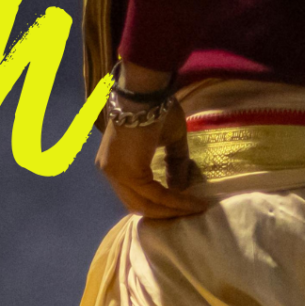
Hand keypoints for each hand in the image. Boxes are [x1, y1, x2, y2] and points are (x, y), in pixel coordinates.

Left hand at [96, 70, 206, 220]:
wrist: (146, 92)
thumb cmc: (156, 109)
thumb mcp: (169, 140)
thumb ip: (174, 163)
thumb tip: (181, 188)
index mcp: (114, 162)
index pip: (134, 193)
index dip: (158, 204)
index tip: (182, 207)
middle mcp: (110, 171)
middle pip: (137, 204)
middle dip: (164, 213)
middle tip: (188, 214)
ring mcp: (116, 174)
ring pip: (145, 204)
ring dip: (171, 210)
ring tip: (194, 209)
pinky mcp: (129, 174)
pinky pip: (155, 195)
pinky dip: (175, 201)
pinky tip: (192, 202)